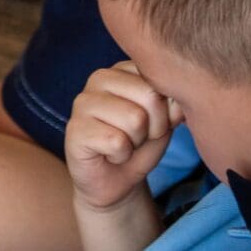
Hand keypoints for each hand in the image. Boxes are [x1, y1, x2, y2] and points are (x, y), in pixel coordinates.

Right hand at [66, 62, 180, 210]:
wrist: (114, 180)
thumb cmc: (139, 145)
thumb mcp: (165, 122)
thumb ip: (173, 105)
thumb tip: (176, 101)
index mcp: (123, 70)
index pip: (161, 80)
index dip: (167, 110)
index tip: (153, 122)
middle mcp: (99, 78)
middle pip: (150, 97)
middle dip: (154, 126)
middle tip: (138, 136)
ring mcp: (82, 102)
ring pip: (135, 119)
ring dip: (136, 142)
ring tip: (123, 144)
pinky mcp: (74, 129)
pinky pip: (117, 142)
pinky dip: (122, 155)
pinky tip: (109, 153)